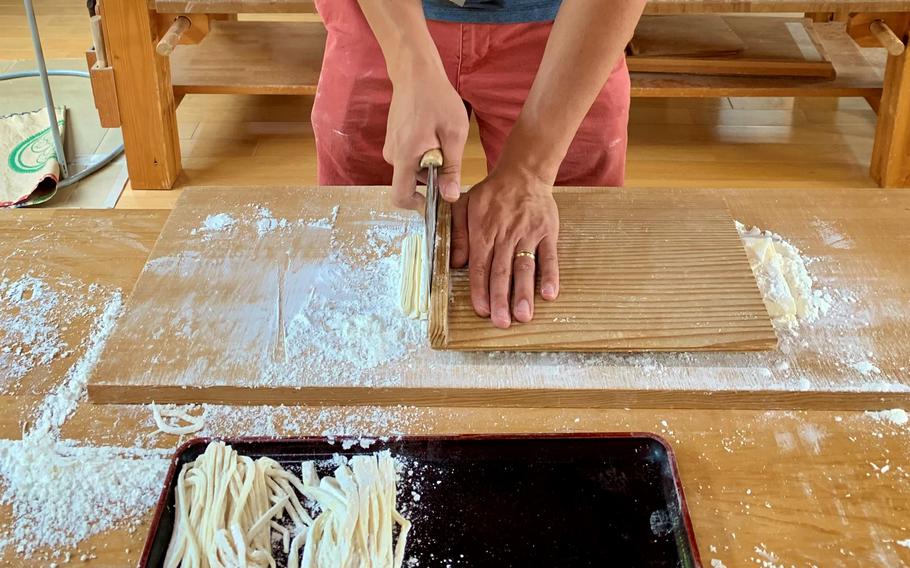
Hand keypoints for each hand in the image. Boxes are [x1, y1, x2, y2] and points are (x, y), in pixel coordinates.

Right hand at [383, 63, 467, 209]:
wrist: (415, 72)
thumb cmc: (437, 99)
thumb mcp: (453, 134)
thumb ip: (451, 168)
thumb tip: (450, 197)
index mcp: (405, 157)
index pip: (400, 197)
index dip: (418, 205)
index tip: (436, 198)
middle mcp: (392, 156)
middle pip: (410, 182)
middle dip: (430, 176)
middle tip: (447, 151)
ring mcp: (391, 147)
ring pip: (411, 169)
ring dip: (429, 162)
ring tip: (441, 137)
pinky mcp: (394, 140)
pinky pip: (409, 157)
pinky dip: (423, 153)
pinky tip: (433, 132)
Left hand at [451, 165, 559, 328]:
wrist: (523, 173)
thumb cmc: (491, 194)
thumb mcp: (464, 206)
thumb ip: (457, 234)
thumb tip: (454, 263)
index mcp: (483, 231)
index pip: (480, 266)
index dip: (480, 290)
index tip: (482, 310)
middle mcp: (505, 235)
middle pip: (502, 271)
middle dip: (501, 299)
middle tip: (502, 322)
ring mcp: (528, 234)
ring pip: (525, 267)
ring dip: (524, 293)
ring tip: (524, 315)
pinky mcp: (547, 232)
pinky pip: (549, 256)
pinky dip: (550, 275)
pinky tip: (549, 294)